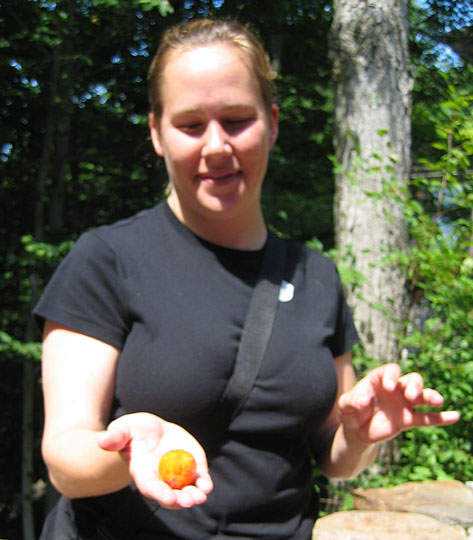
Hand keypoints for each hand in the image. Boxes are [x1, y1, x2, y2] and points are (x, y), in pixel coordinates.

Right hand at [97, 412, 212, 509]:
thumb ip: (115, 436)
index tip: (169, 497)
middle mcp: (161, 479)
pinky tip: (206, 485)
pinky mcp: (190, 466)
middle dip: (181, 499)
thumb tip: (103, 441)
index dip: (160, 493)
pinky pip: (198, 478)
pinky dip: (203, 483)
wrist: (151, 430)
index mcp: (143, 474)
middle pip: (171, 495)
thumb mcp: (122, 429)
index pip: (151, 487)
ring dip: (194, 495)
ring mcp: (177, 475)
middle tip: (190, 500)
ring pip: (186, 491)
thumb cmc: (132, 431)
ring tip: (200, 495)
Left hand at [338, 363, 459, 443]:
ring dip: (429, 396)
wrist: (356, 430)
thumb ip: (352, 400)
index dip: (392, 376)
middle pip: (411, 379)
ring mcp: (403, 404)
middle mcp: (395, 388)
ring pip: (422, 396)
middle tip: (411, 395)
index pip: (391, 371)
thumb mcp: (345, 405)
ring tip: (437, 400)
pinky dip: (441, 418)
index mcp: (379, 379)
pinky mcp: (408, 419)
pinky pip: (427, 418)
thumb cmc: (350, 411)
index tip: (389, 387)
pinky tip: (454, 416)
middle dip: (414, 385)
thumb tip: (365, 399)